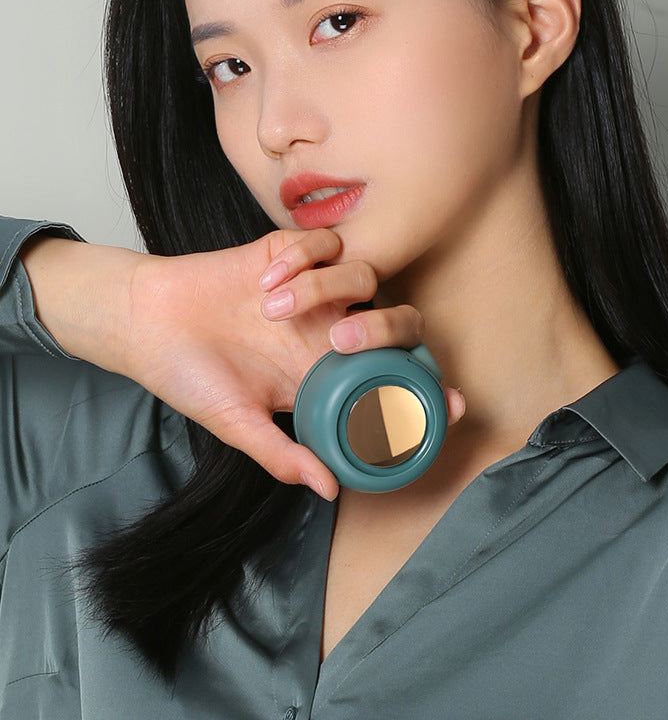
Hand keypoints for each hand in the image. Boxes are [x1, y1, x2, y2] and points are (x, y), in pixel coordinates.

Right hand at [21, 230, 464, 499]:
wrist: (148, 323)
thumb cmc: (191, 376)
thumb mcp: (236, 424)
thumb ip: (283, 454)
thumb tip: (331, 489)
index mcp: (325, 371)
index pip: (392, 376)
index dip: (428, 387)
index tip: (456, 404)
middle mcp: (329, 328)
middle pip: (397, 317)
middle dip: (387, 327)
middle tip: (342, 341)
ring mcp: (313, 289)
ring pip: (364, 273)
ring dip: (325, 288)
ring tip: (273, 308)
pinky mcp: (288, 251)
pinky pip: (323, 241)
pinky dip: (303, 256)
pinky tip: (267, 278)